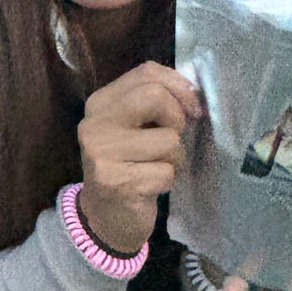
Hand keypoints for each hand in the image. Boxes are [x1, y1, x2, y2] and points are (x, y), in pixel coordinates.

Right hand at [77, 61, 201, 256]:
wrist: (104, 218)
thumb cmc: (128, 166)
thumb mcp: (133, 127)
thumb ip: (155, 103)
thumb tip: (195, 93)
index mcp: (100, 103)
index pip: (147, 72)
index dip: (179, 86)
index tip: (191, 108)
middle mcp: (95, 124)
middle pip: (155, 96)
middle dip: (177, 119)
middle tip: (173, 140)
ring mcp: (103, 154)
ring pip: (168, 140)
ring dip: (175, 158)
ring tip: (157, 168)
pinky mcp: (118, 183)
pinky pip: (166, 172)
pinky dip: (168, 181)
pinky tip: (150, 187)